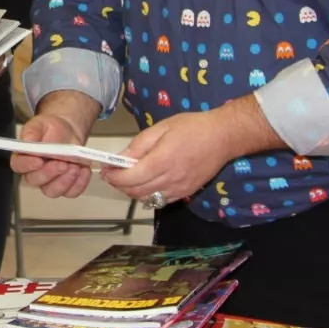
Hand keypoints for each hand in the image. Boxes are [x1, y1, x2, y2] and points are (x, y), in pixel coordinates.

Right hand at [11, 111, 91, 198]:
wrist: (67, 131)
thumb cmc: (50, 128)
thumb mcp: (39, 124)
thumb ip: (31, 132)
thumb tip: (27, 141)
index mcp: (24, 157)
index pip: (19, 166)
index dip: (27, 165)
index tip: (38, 160)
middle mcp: (34, 173)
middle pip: (35, 181)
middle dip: (50, 173)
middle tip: (62, 163)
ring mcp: (50, 182)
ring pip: (52, 191)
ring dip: (65, 181)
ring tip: (75, 166)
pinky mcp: (66, 186)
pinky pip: (71, 192)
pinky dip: (79, 183)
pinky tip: (83, 170)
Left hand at [103, 111, 234, 203]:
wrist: (223, 137)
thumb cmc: (192, 127)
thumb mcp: (162, 128)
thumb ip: (139, 144)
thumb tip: (120, 158)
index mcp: (161, 161)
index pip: (130, 178)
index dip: (114, 177)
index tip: (105, 170)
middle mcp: (169, 179)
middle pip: (136, 191)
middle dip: (120, 185)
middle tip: (113, 173)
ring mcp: (179, 189)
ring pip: (147, 199)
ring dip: (133, 191)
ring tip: (128, 178)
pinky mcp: (186, 193)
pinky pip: (161, 200)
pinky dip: (149, 195)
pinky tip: (147, 183)